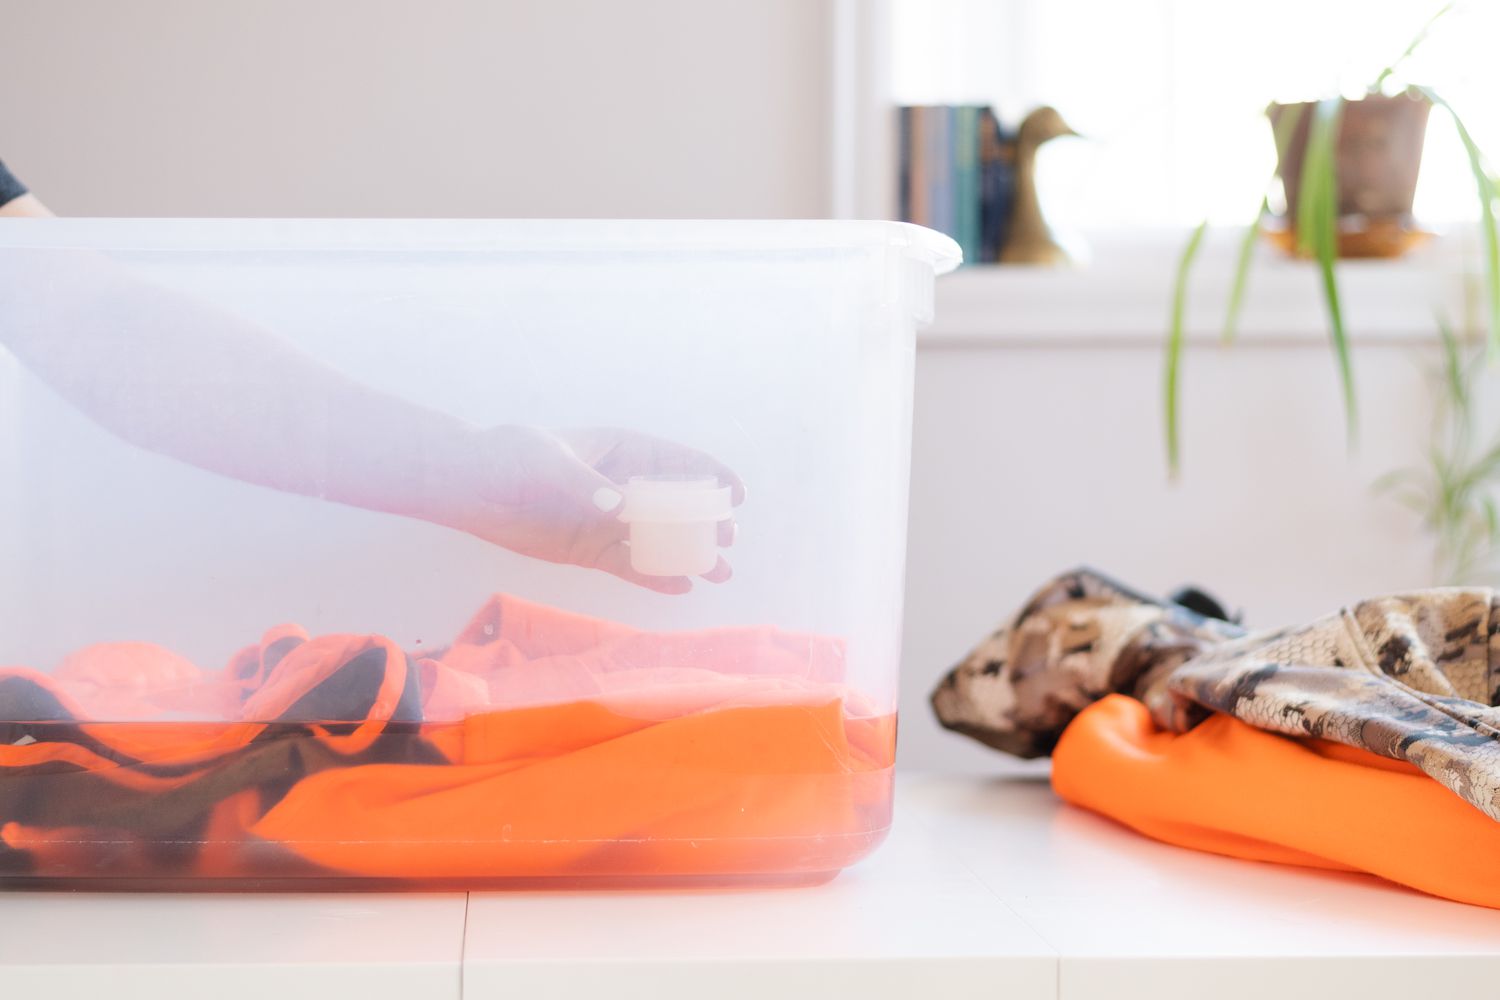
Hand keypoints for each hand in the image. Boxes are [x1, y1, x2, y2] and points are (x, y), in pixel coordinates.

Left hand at [428, 426, 744, 593]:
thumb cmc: (511, 459)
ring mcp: (608, 519)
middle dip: (706, 521)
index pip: (676, 462)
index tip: (736, 493)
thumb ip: (588, 486)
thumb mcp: (551, 465)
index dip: (710, 475)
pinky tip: (680, 587)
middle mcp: (622, 485)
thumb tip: (622, 506)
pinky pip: (630, 564)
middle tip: (728, 540)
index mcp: (621, 450)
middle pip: (675, 504)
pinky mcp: (590, 548)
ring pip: (658, 538)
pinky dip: (654, 575)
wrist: (472, 489)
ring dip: (688, 554)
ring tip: (718, 573)